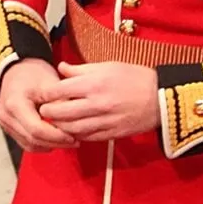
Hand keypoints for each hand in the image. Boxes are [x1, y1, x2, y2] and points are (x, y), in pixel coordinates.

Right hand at [0, 59, 79, 152]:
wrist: (15, 68)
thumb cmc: (33, 73)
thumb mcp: (49, 83)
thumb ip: (60, 103)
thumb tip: (73, 123)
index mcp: (15, 104)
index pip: (37, 129)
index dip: (57, 136)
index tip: (74, 137)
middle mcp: (6, 116)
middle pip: (33, 139)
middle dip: (56, 143)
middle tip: (75, 141)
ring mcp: (5, 123)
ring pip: (30, 144)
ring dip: (50, 145)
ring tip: (67, 140)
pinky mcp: (8, 127)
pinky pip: (26, 143)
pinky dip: (42, 144)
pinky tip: (55, 139)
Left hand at [37, 61, 160, 141]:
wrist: (160, 97)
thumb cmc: (133, 77)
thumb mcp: (106, 66)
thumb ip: (80, 70)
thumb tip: (61, 68)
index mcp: (93, 84)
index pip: (59, 91)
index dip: (46, 94)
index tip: (42, 94)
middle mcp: (96, 104)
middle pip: (61, 113)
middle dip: (48, 112)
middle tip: (43, 110)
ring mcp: (104, 121)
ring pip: (72, 129)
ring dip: (60, 127)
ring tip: (54, 122)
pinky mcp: (112, 134)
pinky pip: (88, 138)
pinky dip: (76, 135)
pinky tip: (72, 130)